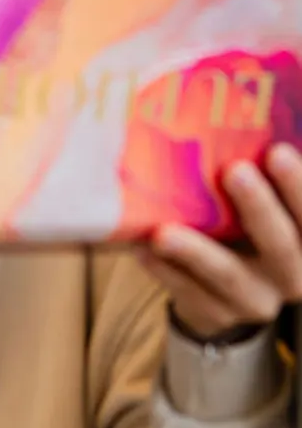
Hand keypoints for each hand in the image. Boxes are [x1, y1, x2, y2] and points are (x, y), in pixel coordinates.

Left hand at [139, 143, 301, 339]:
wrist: (223, 293)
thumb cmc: (243, 229)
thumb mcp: (260, 207)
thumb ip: (258, 176)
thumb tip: (232, 113)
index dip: (299, 187)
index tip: (279, 151)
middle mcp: (292, 274)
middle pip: (283, 246)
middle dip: (259, 207)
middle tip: (235, 171)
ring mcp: (255, 299)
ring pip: (228, 275)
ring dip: (197, 251)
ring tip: (165, 231)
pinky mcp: (215, 313)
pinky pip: (187, 290)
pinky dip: (163, 268)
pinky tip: (140, 247)